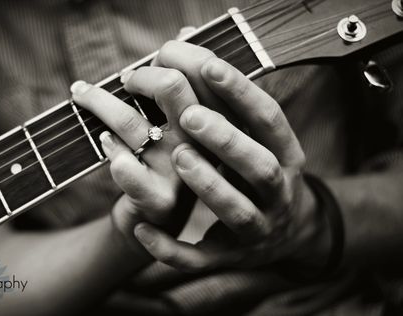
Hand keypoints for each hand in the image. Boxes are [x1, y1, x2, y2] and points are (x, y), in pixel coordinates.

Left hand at [70, 65, 206, 253]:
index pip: (204, 70)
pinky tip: (104, 143)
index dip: (176, 51)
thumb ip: (185, 77)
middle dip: (139, 74)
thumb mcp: (182, 118)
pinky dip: (108, 149)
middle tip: (124, 78)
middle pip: (172, 87)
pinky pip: (125, 166)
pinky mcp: (157, 198)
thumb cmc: (168, 158)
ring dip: (99, 102)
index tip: (158, 54)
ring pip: (131, 121)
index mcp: (217, 120)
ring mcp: (180, 172)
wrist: (159, 218)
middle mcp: (203, 145)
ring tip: (81, 94)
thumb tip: (187, 30)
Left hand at [130, 42, 328, 271]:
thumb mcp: (255, 137)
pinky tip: (142, 230)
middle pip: (259, 166)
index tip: (210, 67)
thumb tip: (184, 37)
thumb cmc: (257, 171)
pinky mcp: (228, 257)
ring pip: (236, 211)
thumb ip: (224, 97)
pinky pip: (201, 258)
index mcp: (284, 155)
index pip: (268, 119)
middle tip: (189, 116)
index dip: (242, 93)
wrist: (284, 233)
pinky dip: (172, 247)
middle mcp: (275, 192)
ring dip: (209, 185)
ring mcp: (255, 228)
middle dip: (227, 140)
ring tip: (179, 157)